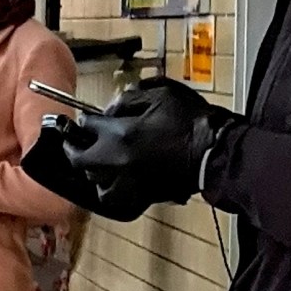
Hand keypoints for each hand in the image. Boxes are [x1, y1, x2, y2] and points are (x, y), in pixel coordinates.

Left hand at [23, 77, 233, 220]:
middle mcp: (119, 161)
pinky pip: (117, 198)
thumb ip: (131, 97)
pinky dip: (111, 190)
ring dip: (92, 172)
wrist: (215, 151)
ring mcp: (130, 181)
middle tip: (75, 142)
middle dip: (75, 149)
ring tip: (93, 163)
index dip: (85, 120)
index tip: (85, 119)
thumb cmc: (192, 120)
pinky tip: (113, 181)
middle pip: (81, 160)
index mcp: (121, 134)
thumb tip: (113, 107)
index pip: (88, 126)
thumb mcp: (162, 93)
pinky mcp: (143, 194)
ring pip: (96, 183)